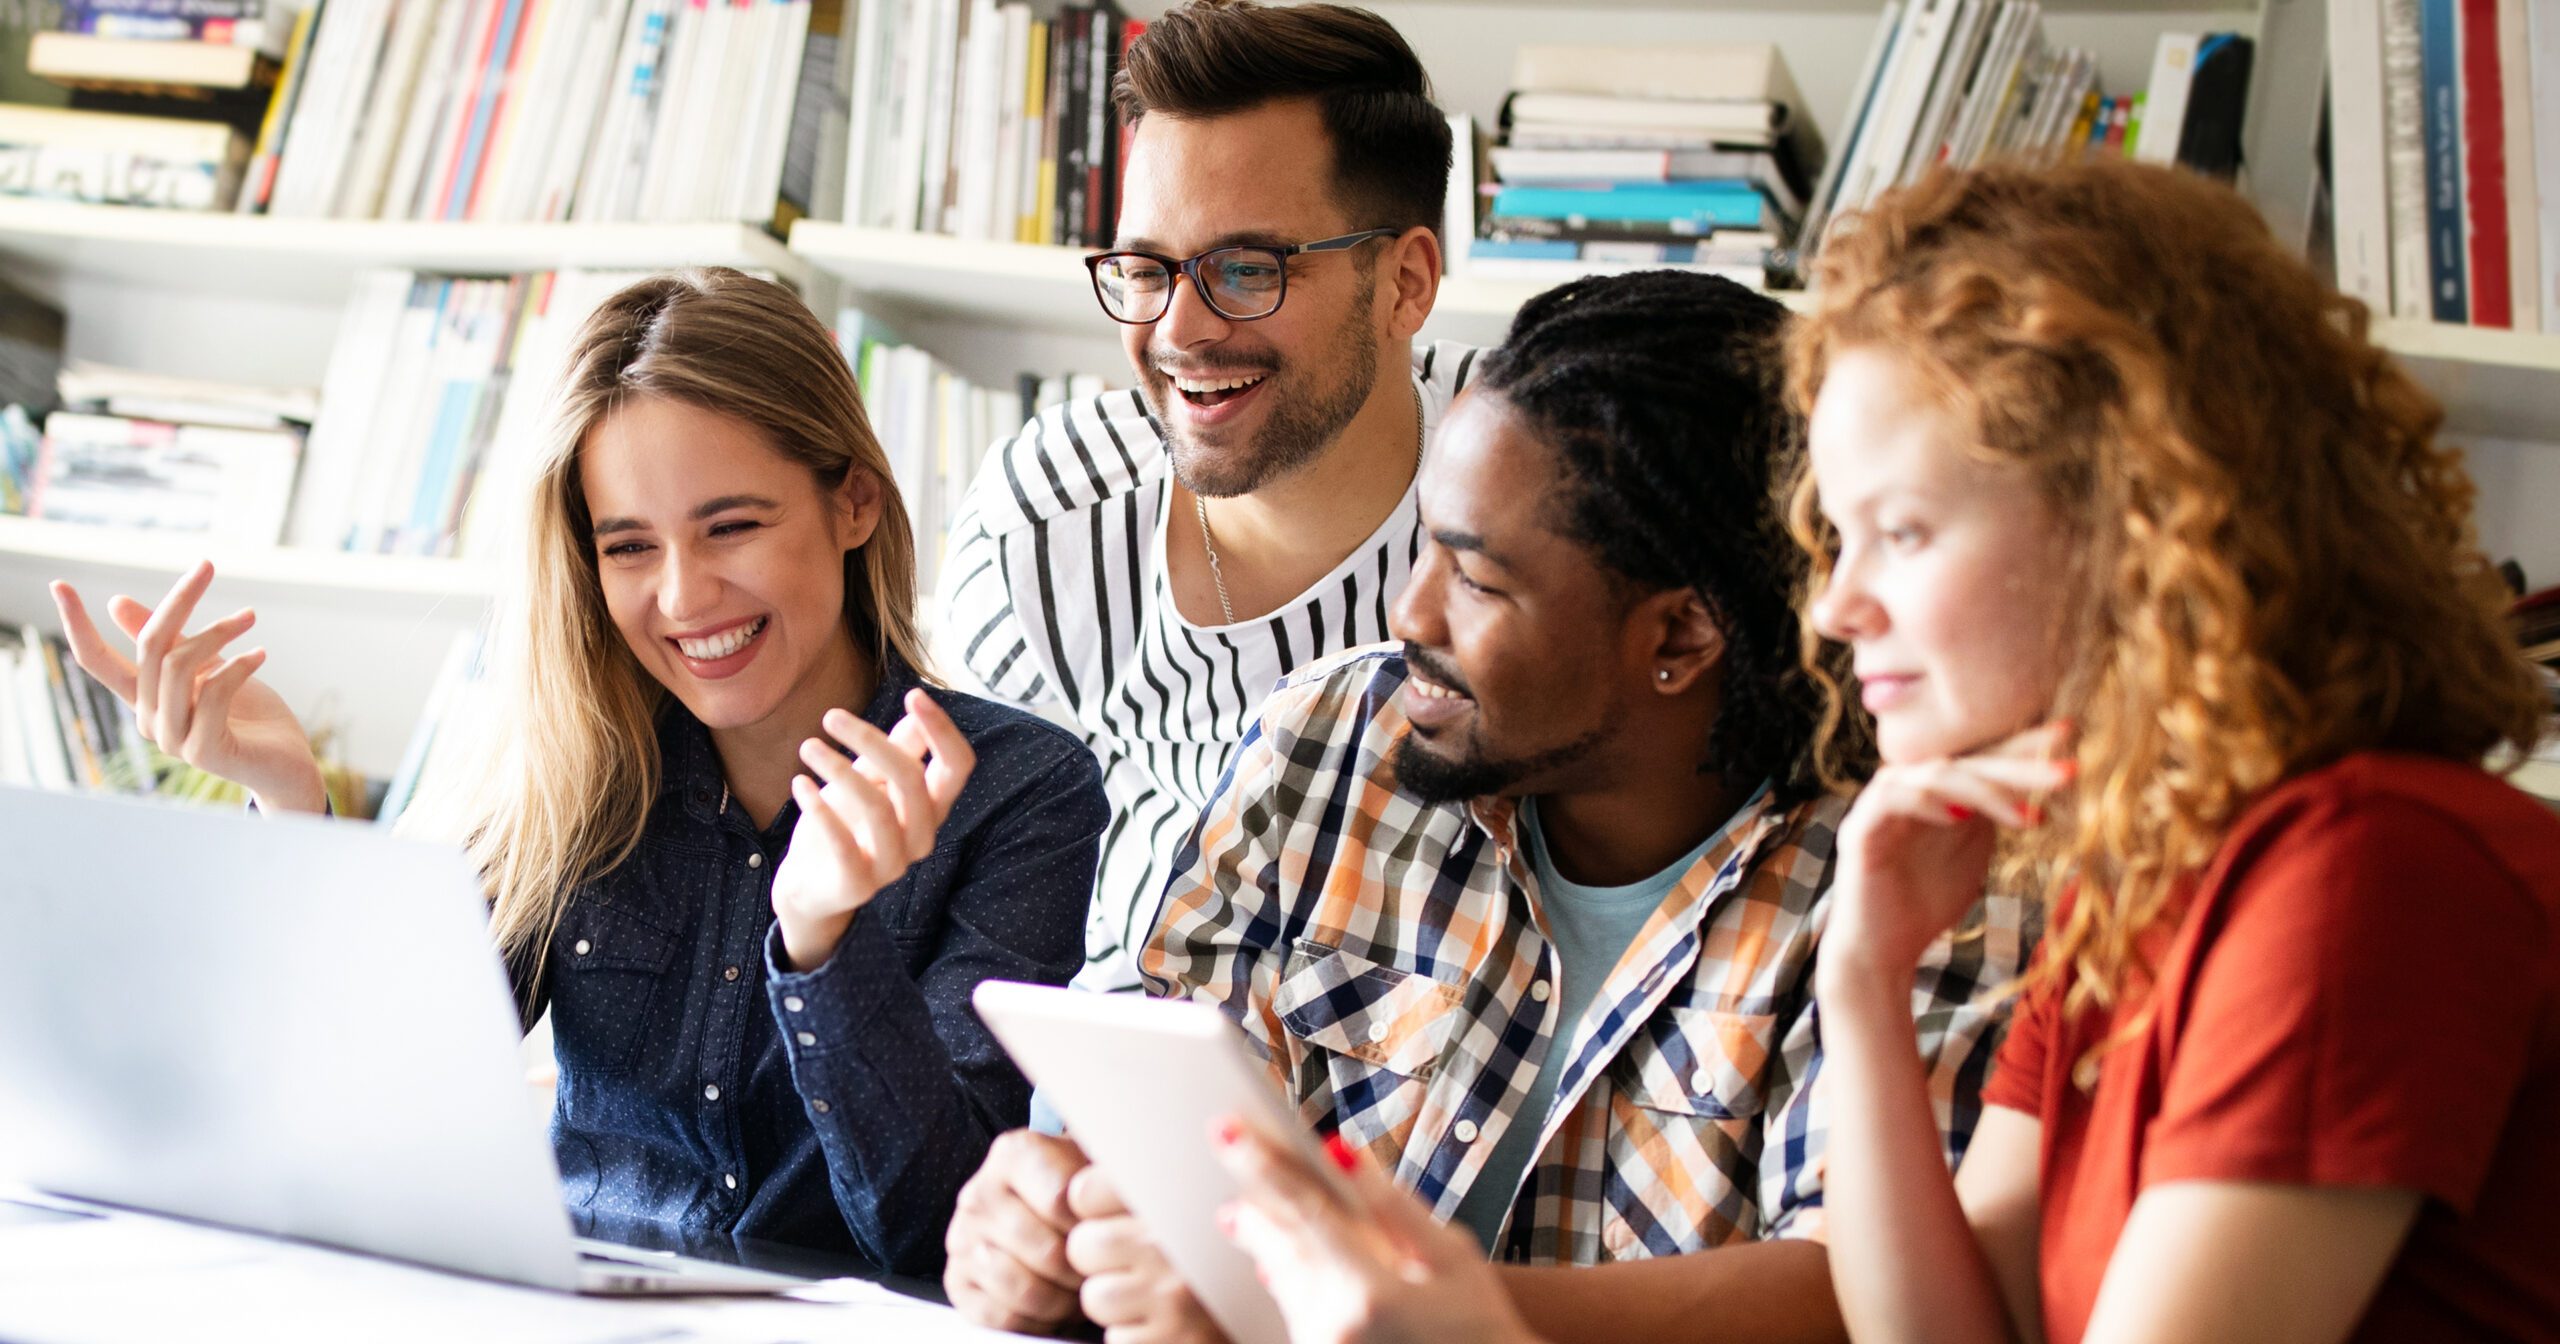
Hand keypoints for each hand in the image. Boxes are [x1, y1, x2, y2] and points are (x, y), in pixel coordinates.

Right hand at [48, 562, 324, 814]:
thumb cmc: (248, 715)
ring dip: (218, 632)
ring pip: (179, 666)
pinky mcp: (203, 751)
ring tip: (249, 617)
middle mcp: (150, 719)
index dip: (76, 624)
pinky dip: (239, 665)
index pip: (97, 660)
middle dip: (179, 600)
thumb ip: (169, 641)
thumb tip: (114, 602)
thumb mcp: (207, 668)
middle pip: (150, 647)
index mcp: (144, 698)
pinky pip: (214, 692)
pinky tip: (261, 654)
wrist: (287, 765)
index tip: (58, 583)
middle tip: (207, 566)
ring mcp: (173, 739)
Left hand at [771, 688, 974, 969]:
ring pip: (878, 808)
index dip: (942, 730)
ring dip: (839, 769)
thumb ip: (895, 751)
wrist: (811, 887)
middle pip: (912, 779)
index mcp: (932, 807)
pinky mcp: (858, 885)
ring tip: (808, 747)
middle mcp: (921, 836)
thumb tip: (917, 708)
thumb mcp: (870, 780)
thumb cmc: (845, 824)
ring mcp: (893, 865)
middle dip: (871, 740)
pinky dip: (819, 809)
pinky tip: (800, 783)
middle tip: (830, 716)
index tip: (913, 694)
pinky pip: (843, 844)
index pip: (958, 766)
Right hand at [945, 1129, 1093, 1334]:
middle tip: (1097, 1271)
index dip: (1092, 1225)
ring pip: (1021, 1288)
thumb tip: (1121, 1197)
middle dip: (1081, 1271)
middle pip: (1046, 1252)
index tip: (1104, 1229)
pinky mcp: (957, 1281)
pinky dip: (1032, 1322)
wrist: (1039, 1210)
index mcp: (1014, 1155)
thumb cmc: (1075, 1193)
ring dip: (1059, 1301)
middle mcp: (980, 1194)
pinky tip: (1048, 1308)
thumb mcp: (1094, 1170)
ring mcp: (963, 1239)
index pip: (1060, 1200)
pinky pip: (999, 1317)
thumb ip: (1106, 1179)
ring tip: (1075, 1290)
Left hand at [1066, 1162, 1227, 1343]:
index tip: (1113, 1218)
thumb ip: (1151, 1188)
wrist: (1269, 1322)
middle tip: (1135, 1265)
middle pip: (1083, 1244)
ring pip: (1096, 1296)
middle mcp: (1178, 1242)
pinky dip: (1135, 1336)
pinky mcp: (1172, 1340)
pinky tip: (1165, 1325)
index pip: (1086, 1191)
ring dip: (1116, 1304)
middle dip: (1099, 1262)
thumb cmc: (1226, 1262)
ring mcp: (1176, 1296)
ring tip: (1153, 1296)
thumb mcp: (1198, 1207)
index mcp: (1181, 1195)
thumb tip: (1082, 1185)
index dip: (1094, 1211)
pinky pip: (1118, 1337)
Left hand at [1214, 1123, 1540, 1343]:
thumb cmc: (1479, 1323)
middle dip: (1253, 1201)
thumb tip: (1341, 1153)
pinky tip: (1274, 1256)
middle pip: (1279, 1244)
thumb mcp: (1453, 1256)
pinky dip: (1285, 1275)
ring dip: (1265, 1237)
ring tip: (1242, 1209)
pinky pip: (1293, 1306)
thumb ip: (1392, 1204)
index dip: (1264, 1165)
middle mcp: (1335, 1324)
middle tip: (1224, 1152)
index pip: (1305, 1211)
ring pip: (1281, 1275)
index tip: (1228, 1130)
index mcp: (1371, 1291)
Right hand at [1821, 721, 2072, 989]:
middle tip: (2067, 772)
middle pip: (1964, 761)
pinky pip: (1889, 798)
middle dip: (2018, 765)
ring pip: (1933, 774)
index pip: (1981, 758)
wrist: (1883, 950)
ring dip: (1984, 790)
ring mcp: (1879, 805)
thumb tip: (2041, 778)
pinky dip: (1923, 800)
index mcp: (1935, 789)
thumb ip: (1995, 811)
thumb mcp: (1975, 848)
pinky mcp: (1859, 830)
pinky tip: (1957, 815)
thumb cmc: (1928, 902)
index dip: (2023, 745)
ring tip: (2028, 816)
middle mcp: (1907, 786)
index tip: (2070, 735)